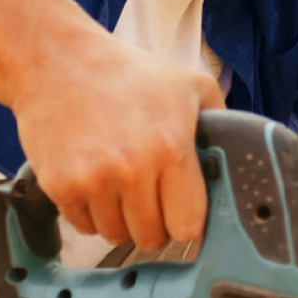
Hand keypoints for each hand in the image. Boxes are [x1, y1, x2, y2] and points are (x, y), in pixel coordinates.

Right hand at [12, 33, 225, 249]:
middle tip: (149, 197)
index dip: (186, 221)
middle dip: (154, 223)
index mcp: (170, 147)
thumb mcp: (190, 84)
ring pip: (115, 235)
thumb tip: (239, 156)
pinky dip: (90, 214)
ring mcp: (92, 180)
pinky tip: (94, 184)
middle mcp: (131, 168)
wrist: (57, 60)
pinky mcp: (59, 185)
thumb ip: (222, 122)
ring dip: (121, 220)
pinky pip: (83, 226)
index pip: (188, 225)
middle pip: (151, 237)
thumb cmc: (127, 73)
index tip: (180, 210)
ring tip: (120, 187)